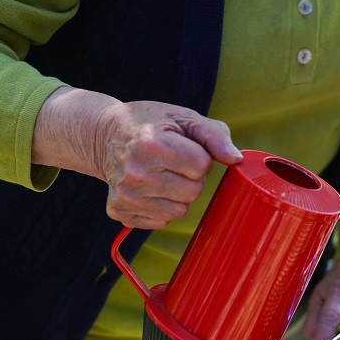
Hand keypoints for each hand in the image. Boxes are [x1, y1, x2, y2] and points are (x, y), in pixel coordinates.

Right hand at [32, 87, 242, 228]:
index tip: (182, 147)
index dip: (199, 156)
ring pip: (179, 211)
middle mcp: (135, 173)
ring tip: (160, 174)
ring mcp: (126, 195)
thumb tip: (235, 159)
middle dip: (190, 177)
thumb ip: (214, 135)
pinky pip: (160, 221)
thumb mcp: (183, 118)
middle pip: (193, 192)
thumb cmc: (150, 124)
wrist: (104, 134)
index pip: (202, 166)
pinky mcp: (119, 210)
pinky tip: (148, 187)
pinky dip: (160, 206)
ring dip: (177, 194)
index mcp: (151, 145)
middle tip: (171, 162)